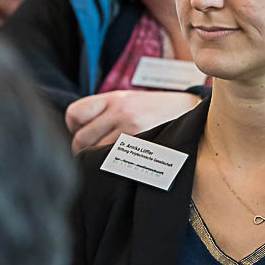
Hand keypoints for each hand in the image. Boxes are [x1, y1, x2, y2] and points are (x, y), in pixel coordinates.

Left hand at [64, 89, 200, 153]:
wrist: (192, 112)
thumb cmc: (157, 110)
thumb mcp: (130, 99)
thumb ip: (104, 112)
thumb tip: (78, 136)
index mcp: (114, 98)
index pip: (74, 114)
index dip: (73, 128)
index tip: (81, 133)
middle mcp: (120, 111)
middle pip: (81, 139)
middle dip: (83, 150)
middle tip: (93, 154)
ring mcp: (132, 130)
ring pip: (96, 154)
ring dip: (98, 160)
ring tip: (111, 158)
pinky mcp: (143, 147)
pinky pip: (114, 163)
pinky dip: (114, 166)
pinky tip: (123, 163)